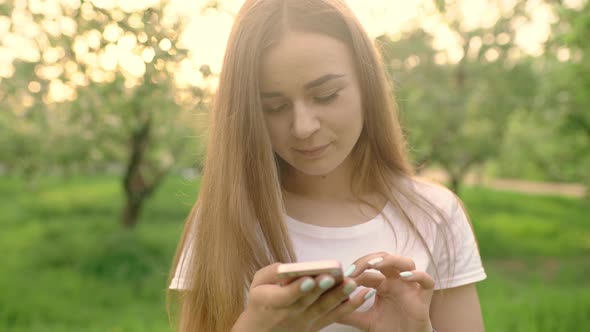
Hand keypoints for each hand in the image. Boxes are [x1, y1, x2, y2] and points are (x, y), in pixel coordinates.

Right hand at [232, 262, 374, 331]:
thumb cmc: (260, 303)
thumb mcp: (257, 283)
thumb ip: (273, 272)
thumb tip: (292, 266)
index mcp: (272, 302)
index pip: (286, 296)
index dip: (298, 288)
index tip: (309, 279)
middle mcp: (290, 314)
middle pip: (308, 302)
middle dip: (322, 289)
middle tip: (333, 277)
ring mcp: (305, 322)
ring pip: (324, 310)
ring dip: (340, 297)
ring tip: (351, 284)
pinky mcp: (316, 325)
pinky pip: (335, 316)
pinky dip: (350, 306)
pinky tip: (363, 295)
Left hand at [338, 252, 434, 331]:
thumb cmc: (390, 328)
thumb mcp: (365, 321)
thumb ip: (349, 312)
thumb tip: (327, 306)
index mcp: (382, 283)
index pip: (369, 270)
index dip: (356, 270)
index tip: (344, 277)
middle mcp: (396, 280)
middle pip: (385, 258)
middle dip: (370, 260)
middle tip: (356, 268)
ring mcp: (411, 286)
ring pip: (406, 262)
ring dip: (391, 260)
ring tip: (376, 266)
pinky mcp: (424, 295)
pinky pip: (426, 279)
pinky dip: (417, 275)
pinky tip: (404, 276)